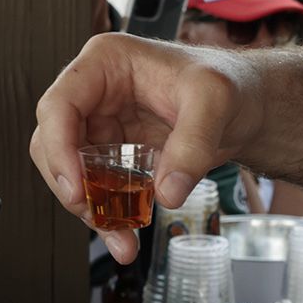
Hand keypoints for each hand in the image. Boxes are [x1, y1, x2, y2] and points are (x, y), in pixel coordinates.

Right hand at [30, 33, 254, 263]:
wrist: (248, 104)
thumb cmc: (229, 82)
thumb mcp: (216, 102)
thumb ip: (192, 145)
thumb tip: (166, 193)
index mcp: (105, 62)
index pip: (58, 106)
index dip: (58, 149)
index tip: (76, 188)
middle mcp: (95, 93)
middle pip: (55, 144)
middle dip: (73, 188)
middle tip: (99, 220)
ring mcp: (103, 124)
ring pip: (73, 172)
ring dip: (90, 210)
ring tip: (122, 240)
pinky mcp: (115, 153)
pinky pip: (98, 187)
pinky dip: (108, 214)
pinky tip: (126, 235)